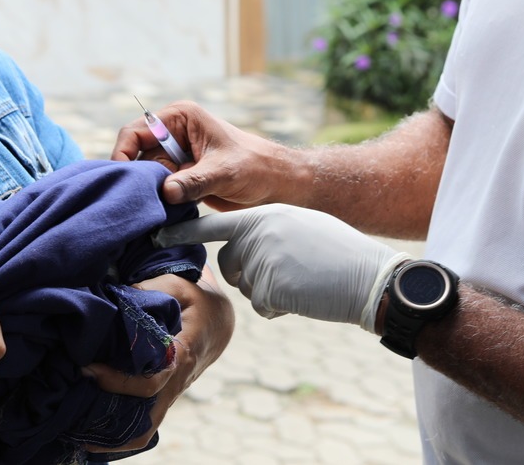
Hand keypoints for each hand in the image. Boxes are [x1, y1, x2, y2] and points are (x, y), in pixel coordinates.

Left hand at [82, 268, 233, 454]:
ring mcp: (171, 394)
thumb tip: (116, 297)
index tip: (89, 368)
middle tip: (76, 409)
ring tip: (77, 432)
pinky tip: (93, 429)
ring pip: (145, 429)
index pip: (149, 382)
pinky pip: (144, 423)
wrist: (219, 321)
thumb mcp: (178, 286)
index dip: (117, 381)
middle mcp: (176, 382)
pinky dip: (121, 431)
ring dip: (115, 436)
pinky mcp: (164, 396)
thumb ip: (148, 290)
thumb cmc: (196, 301)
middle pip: (147, 421)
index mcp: (181, 356)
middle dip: (112, 422)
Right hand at [111, 100, 297, 209]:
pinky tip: (159, 213)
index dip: (123, 152)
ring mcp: (175, 157)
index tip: (122, 177)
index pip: (137, 131)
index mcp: (180, 118)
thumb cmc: (256, 166)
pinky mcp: (180, 177)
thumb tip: (167, 193)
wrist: (275, 183)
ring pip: (146, 175)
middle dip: (137, 178)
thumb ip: (194, 181)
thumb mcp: (224, 171)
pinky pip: (158, 189)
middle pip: (136, 155)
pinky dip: (157, 201)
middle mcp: (172, 134)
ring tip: (150, 209)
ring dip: (148, 192)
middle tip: (136, 201)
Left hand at [154, 204, 409, 330]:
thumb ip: (267, 231)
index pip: (215, 224)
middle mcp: (257, 234)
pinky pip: (261, 306)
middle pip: (231, 262)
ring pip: (246, 286)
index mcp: (263, 215)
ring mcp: (262, 261)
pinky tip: (306, 295)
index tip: (154, 235)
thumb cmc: (339, 250)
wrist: (369, 276)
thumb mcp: (300, 226)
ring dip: (268, 290)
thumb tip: (241, 250)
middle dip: (250, 273)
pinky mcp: (269, 289)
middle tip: (289, 270)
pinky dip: (281, 307)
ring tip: (302, 279)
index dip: (185, 232)